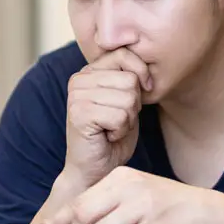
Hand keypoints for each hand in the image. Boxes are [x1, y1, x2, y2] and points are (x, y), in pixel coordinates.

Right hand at [63, 48, 152, 187]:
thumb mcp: (126, 100)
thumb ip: (130, 78)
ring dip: (127, 120)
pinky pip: (120, 116)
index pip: (124, 54)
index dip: (141, 74)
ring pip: (128, 98)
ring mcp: (76, 96)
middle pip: (130, 80)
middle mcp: (78, 79)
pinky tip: (106, 136)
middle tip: (116, 120)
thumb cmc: (112, 136)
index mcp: (88, 72)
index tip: (140, 95)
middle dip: (133, 105)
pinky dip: (120, 131)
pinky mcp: (79, 114)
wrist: (94, 170)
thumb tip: (146, 64)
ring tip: (111, 128)